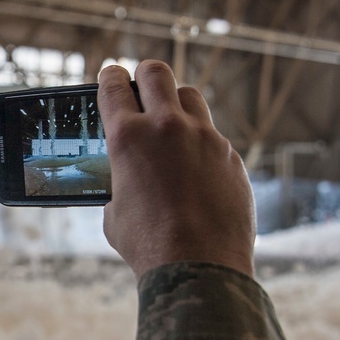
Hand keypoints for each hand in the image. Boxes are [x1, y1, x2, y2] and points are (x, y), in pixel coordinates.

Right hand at [97, 60, 255, 278]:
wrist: (199, 266)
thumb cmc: (148, 244)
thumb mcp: (115, 209)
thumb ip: (120, 180)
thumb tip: (129, 179)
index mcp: (128, 137)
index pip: (114, 85)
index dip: (110, 77)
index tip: (112, 77)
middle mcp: (167, 127)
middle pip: (156, 72)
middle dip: (144, 75)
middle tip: (141, 86)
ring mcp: (204, 137)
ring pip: (190, 95)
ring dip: (177, 103)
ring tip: (172, 122)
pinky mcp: (230, 155)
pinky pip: (213, 135)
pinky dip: (200, 142)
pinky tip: (196, 167)